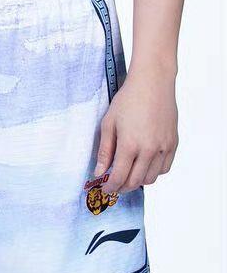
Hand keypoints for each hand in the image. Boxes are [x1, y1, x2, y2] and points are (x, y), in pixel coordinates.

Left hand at [92, 67, 178, 194]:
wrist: (153, 83)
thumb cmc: (128, 99)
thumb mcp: (109, 122)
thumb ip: (104, 150)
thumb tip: (100, 173)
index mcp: (129, 144)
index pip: (119, 177)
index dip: (110, 187)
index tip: (105, 189)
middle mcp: (148, 150)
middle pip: (135, 182)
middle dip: (122, 187)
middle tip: (114, 185)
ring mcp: (163, 148)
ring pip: (151, 178)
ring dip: (138, 181)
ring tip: (128, 174)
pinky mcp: (173, 144)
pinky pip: (164, 169)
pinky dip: (153, 172)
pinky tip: (144, 165)